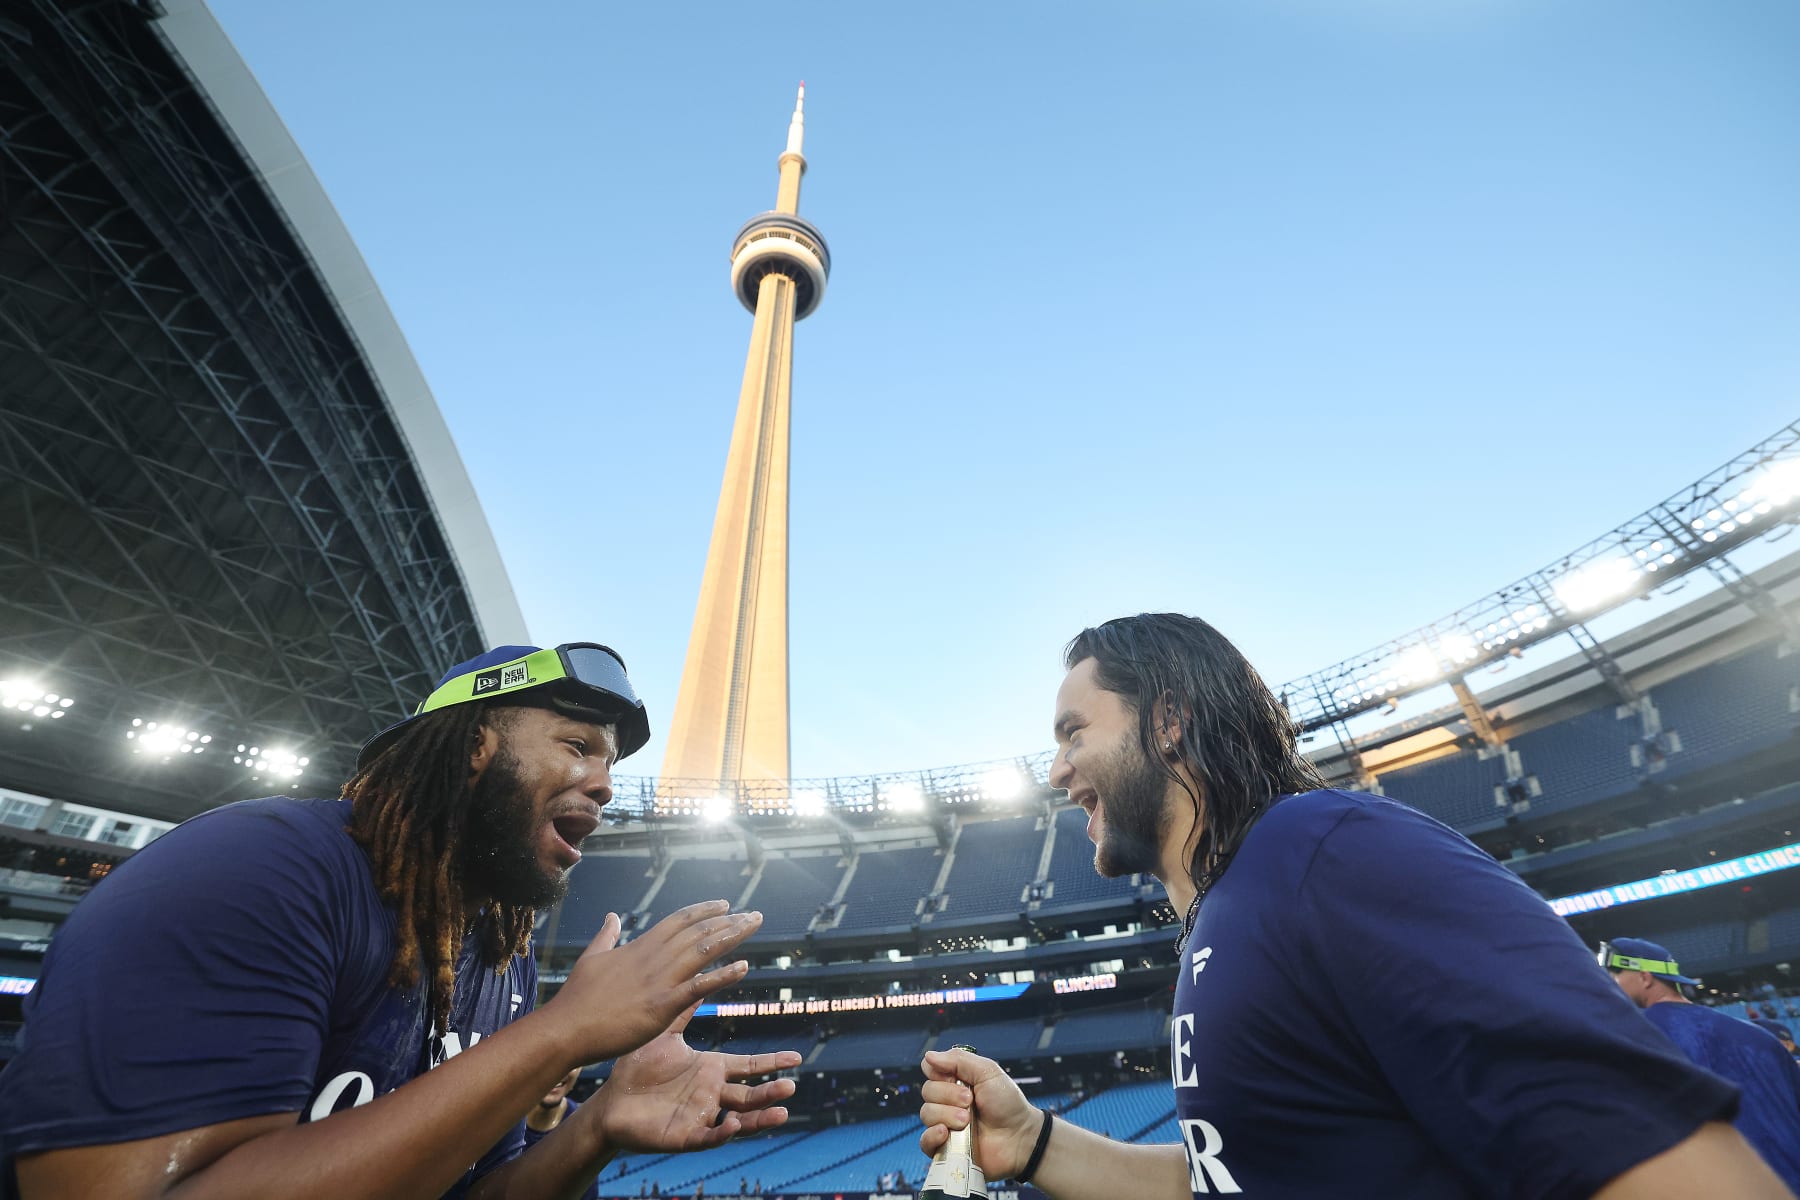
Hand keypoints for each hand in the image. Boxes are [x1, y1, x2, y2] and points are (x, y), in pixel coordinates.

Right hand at [548, 901, 763, 1063]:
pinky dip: (723, 975)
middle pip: (698, 931)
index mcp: (640, 947)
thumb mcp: (592, 957)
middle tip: (753, 914)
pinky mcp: (662, 1005)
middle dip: (727, 920)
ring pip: (703, 951)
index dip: (703, 911)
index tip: (725, 904)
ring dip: (732, 936)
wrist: (566, 1028)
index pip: (678, 921)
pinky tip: (743, 967)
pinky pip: (699, 987)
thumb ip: (606, 936)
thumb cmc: (577, 998)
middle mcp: (654, 958)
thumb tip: (612, 915)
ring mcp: (659, 980)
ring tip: (754, 925)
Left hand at [593, 1003, 801, 1152]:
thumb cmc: (636, 1069)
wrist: (609, 1100)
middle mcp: (711, 1094)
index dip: (772, 1063)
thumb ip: (683, 1009)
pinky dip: (722, 1133)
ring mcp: (700, 1116)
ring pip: (737, 1121)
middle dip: (770, 1092)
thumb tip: (699, 978)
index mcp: (710, 1070)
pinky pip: (707, 1137)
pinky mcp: (684, 1135)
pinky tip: (733, 1126)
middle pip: (749, 1095)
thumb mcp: (665, 1035)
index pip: (748, 1066)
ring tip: (780, 1113)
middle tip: (790, 1087)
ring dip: (758, 1119)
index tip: (796, 1057)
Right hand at [917, 1048, 1041, 1179]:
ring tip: (967, 1121)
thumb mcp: (988, 1072)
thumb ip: (959, 1060)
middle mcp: (948, 1100)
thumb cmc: (1008, 1105)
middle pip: (927, 1091)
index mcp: (956, 1080)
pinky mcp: (945, 1146)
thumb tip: (929, 1055)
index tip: (955, 1078)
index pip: (930, 1069)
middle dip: (949, 1095)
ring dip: (947, 1115)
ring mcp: (946, 1123)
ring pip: (926, 1114)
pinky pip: (925, 1141)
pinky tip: (946, 1133)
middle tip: (970, 1102)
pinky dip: (932, 1136)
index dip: (939, 1073)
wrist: (1020, 1137)